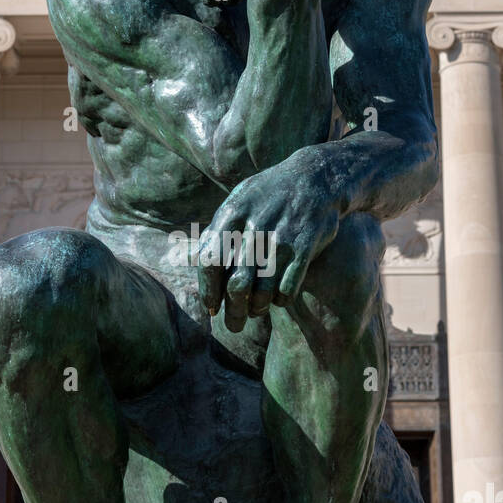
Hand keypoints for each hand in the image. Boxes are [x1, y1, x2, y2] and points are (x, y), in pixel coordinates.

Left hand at [198, 148, 340, 331]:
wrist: (316, 176)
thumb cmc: (269, 195)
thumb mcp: (238, 201)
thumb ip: (215, 231)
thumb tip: (186, 259)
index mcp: (232, 213)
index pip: (210, 262)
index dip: (208, 291)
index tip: (211, 308)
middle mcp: (254, 225)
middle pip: (237, 285)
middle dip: (234, 312)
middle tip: (234, 325)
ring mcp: (281, 237)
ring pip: (263, 292)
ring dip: (257, 309)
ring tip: (256, 313)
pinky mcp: (305, 246)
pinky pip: (288, 288)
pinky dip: (280, 300)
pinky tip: (277, 299)